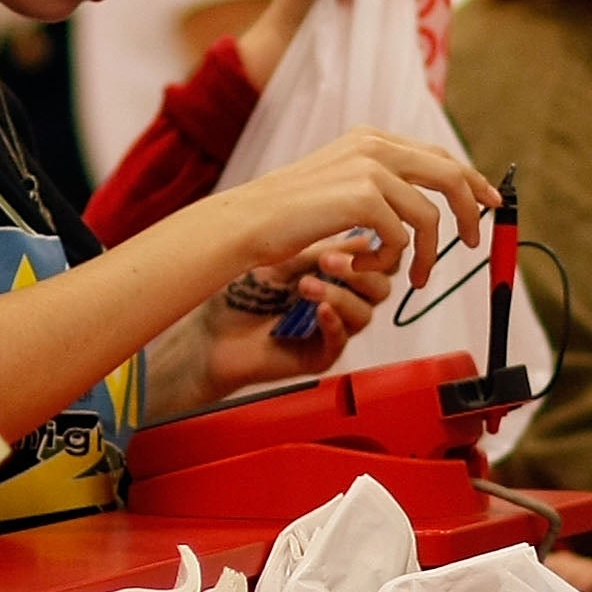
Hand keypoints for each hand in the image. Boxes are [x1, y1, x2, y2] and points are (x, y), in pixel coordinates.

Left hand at [199, 233, 398, 390]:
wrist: (211, 332)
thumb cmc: (242, 294)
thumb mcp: (285, 260)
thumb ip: (324, 249)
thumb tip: (365, 234)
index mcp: (337, 277)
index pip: (377, 265)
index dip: (373, 252)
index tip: (351, 239)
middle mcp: (340, 303)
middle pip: (380, 289)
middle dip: (359, 272)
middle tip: (328, 260)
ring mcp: (331, 331)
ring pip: (364, 315)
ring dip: (341, 296)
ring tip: (306, 285)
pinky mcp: (319, 356)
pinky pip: (340, 341)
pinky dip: (333, 322)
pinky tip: (318, 309)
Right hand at [221, 127, 500, 289]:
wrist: (248, 222)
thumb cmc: (289, 215)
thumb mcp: (341, 188)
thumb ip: (381, 186)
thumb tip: (426, 207)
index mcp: (371, 138)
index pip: (439, 155)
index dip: (470, 180)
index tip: (489, 203)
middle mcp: (375, 146)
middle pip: (450, 174)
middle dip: (471, 210)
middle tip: (472, 242)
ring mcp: (370, 169)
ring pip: (429, 216)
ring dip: (426, 255)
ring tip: (412, 278)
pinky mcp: (364, 197)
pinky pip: (401, 238)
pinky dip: (387, 262)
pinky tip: (360, 267)